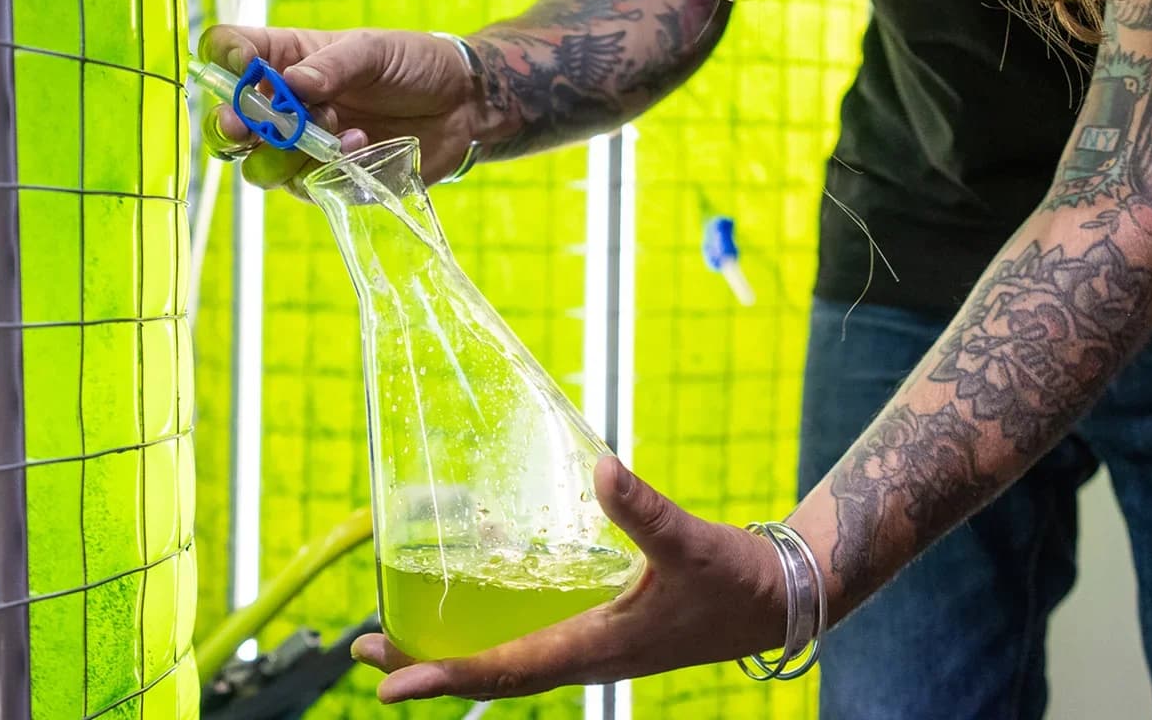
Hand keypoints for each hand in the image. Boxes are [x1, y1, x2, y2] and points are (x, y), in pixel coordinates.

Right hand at [198, 25, 498, 198]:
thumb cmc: (413, 65)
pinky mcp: (326, 182)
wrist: (461, 106)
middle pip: (228, 124)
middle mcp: (282, 106)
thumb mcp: (373, 51)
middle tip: (248, 128)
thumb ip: (332, 67)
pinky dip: (330, 168)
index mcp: (285, 59)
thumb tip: (291, 86)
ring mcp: (301, 149)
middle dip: (232, 127)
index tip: (242, 66)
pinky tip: (364, 144)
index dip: (224, 59)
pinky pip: (306, 187)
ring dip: (287, 152)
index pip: (229, 52)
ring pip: (259, 167)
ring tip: (333, 127)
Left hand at [351, 457, 790, 702]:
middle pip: (493, 673)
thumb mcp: (690, 543)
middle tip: (367, 650)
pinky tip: (476, 611)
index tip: (387, 681)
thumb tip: (602, 470)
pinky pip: (533, 646)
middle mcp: (587, 657)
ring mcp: (594, 650)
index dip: (444, 675)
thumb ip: (645, 509)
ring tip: (401, 639)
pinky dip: (493, 638)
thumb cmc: (738, 579)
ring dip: (454, 655)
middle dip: (428, 667)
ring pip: (510, 661)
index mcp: (598, 647)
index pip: (506, 669)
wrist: (785, 600)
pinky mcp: (605, 634)